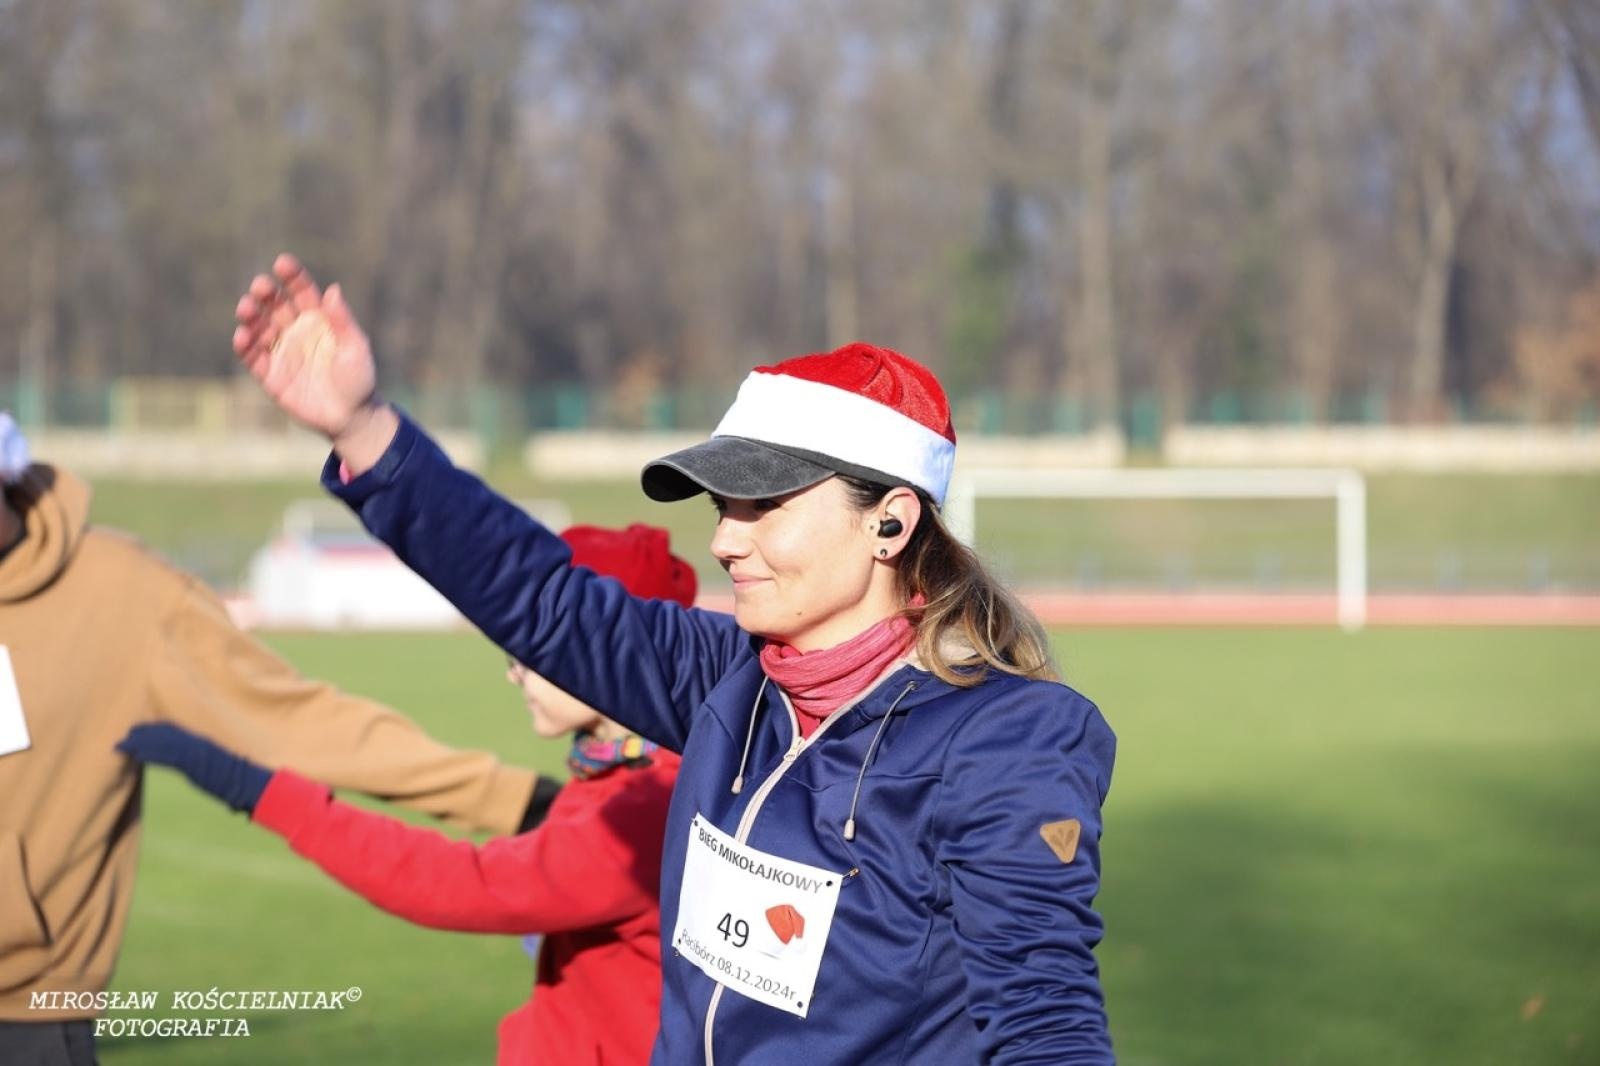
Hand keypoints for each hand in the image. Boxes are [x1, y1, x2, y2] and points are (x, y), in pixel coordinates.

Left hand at [117, 722, 271, 813]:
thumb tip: (198, 773)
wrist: (255, 785)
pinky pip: (167, 756)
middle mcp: (199, 744)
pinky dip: (150, 754)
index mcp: (205, 744)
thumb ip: (209, 769)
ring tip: (122, 745)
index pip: (175, 731)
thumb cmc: (244, 782)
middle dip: (143, 734)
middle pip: (166, 733)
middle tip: (124, 737)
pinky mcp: (194, 764)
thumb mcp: (224, 772)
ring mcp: (197, 753)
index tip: (139, 732)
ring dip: (140, 743)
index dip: (156, 730)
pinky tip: (136, 755)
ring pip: (163, 742)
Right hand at [233, 253, 382, 442]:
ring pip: (259, 328)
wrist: (352, 417)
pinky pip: (253, 358)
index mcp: (318, 319)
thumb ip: (343, 322)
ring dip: (250, 316)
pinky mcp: (270, 375)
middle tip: (261, 286)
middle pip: (275, 305)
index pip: (301, 291)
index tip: (282, 263)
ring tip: (246, 307)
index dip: (292, 277)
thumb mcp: (356, 348)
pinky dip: (245, 346)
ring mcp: (281, 351)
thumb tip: (333, 289)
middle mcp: (295, 330)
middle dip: (266, 293)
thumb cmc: (358, 378)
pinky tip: (242, 336)